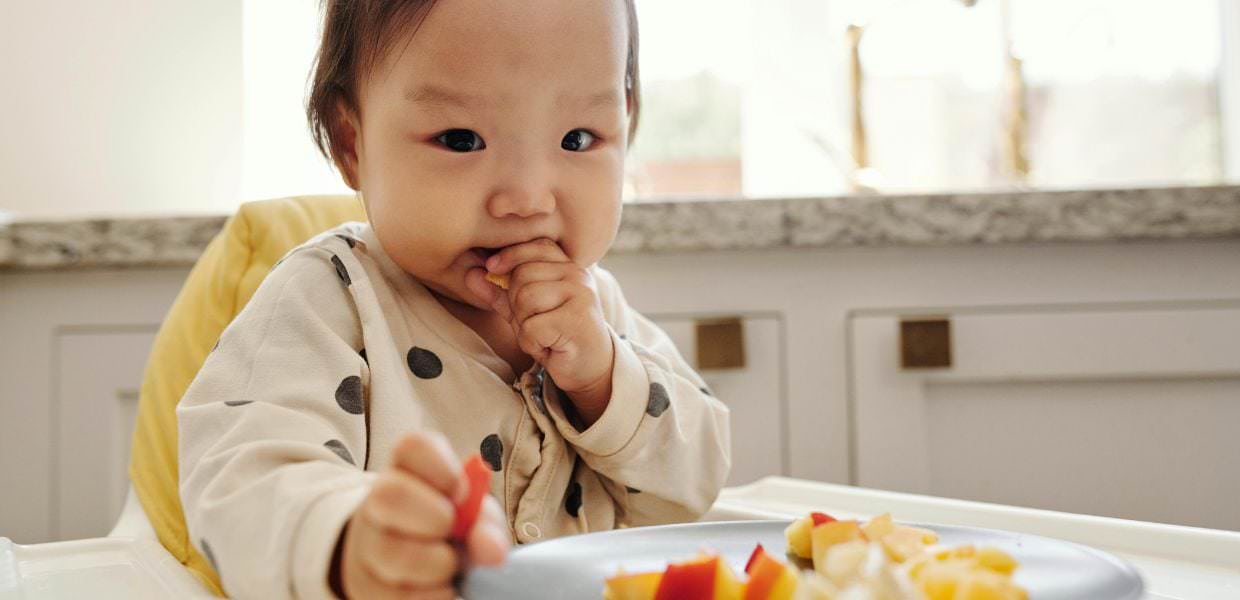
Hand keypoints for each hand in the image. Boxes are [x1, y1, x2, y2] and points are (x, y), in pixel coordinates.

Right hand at [337, 432, 508, 598]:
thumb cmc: (446, 528)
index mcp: (407, 470)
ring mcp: (366, 545)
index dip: (441, 467)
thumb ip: (486, 524)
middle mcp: (378, 502)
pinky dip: (431, 596)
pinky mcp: (365, 587)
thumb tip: (492, 551)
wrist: (402, 564)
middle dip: (435, 518)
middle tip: (453, 531)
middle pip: (389, 495)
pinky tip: (441, 588)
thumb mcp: (471, 516)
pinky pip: (397, 596)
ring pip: (393, 554)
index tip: (461, 491)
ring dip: (438, 566)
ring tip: (450, 566)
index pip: (412, 446)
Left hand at [466, 239, 614, 424]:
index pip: (536, 246)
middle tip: (533, 323)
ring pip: (525, 299)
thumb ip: (501, 292)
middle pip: (523, 275)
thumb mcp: (525, 311)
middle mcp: (577, 276)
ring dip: (524, 325)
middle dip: (516, 304)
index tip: (492, 267)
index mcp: (568, 267)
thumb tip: (470, 273)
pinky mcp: (576, 320)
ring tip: (542, 335)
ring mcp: (580, 296)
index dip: (510, 254)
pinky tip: (548, 346)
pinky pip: (532, 327)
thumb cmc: (556, 336)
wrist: (589, 368)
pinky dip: (532, 343)